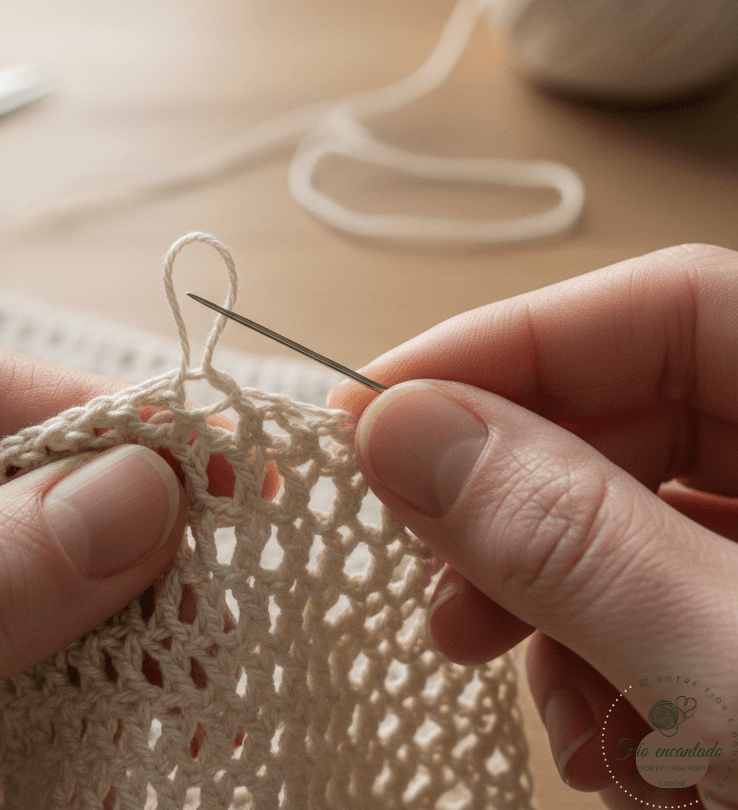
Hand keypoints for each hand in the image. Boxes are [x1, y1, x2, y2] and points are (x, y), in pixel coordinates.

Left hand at [0, 339, 189, 809]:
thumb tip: (136, 496)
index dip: (85, 413)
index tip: (207, 455)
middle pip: (8, 496)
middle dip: (121, 534)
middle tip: (233, 570)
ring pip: (28, 602)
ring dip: (120, 639)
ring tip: (208, 674)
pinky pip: (14, 700)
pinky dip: (84, 724)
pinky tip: (140, 737)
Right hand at [330, 243, 737, 808]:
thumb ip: (579, 545)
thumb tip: (403, 432)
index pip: (673, 307)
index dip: (511, 341)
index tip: (376, 407)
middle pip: (638, 414)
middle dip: (513, 495)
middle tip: (426, 564)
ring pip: (629, 518)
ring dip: (545, 598)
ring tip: (507, 676)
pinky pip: (653, 608)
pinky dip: (598, 667)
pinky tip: (605, 744)